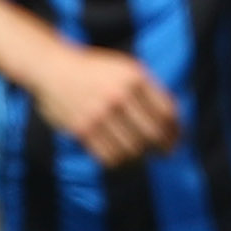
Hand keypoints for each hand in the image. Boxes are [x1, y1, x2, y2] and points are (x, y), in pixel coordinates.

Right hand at [30, 43, 179, 166]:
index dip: (176, 130)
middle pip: (153, 134)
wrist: (52, 68)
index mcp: (134, 78)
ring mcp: (99, 113)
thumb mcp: (125, 68)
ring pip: (132, 149)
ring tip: (142, 157)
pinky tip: (121, 158)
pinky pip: (109, 156)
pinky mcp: (81, 129)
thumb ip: (149, 89)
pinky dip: (119, 162)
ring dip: (141, 157)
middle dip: (164, 148)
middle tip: (165, 154)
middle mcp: (118, 95)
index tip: (177, 139)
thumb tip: (174, 121)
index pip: (167, 112)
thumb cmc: (94, 70)